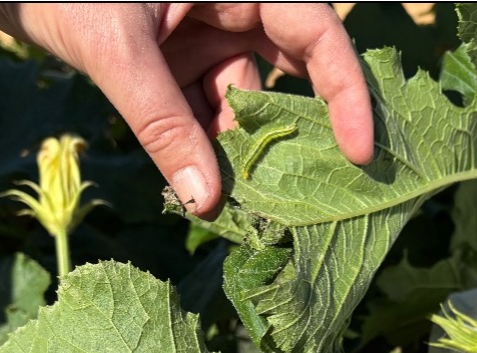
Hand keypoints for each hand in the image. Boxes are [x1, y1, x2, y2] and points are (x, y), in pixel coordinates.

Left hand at [0, 2, 373, 217]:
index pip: (315, 34)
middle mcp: (232, 4)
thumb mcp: (116, 48)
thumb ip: (161, 122)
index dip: (346, 92)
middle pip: (288, 74)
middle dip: (294, 134)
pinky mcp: (173, 60)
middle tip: (305, 196)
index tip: (359, 152)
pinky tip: (204, 191)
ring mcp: (202, 33)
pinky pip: (202, 111)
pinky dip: (202, 150)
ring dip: (240, 155)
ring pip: (241, 103)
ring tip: (245, 208)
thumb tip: (203, 201)